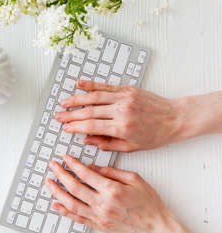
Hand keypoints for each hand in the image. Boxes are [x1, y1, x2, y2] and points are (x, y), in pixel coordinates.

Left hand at [46, 155, 177, 232]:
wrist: (155, 226)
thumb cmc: (148, 203)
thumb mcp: (134, 179)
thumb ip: (112, 172)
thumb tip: (94, 167)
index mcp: (112, 190)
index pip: (86, 174)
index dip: (73, 165)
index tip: (66, 158)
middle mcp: (103, 204)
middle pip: (75, 187)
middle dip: (61, 175)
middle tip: (52, 166)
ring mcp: (99, 217)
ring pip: (72, 204)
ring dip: (58, 192)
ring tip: (49, 183)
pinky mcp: (99, 226)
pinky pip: (77, 219)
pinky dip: (64, 212)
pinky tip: (56, 205)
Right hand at [55, 81, 181, 151]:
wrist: (174, 119)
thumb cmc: (155, 136)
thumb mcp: (131, 147)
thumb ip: (107, 144)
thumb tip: (87, 140)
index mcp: (122, 128)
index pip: (91, 126)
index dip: (75, 127)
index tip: (65, 128)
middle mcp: (121, 111)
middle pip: (89, 111)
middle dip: (70, 114)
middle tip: (58, 116)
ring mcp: (124, 98)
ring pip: (94, 97)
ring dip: (76, 99)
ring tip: (63, 102)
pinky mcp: (128, 89)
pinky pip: (106, 86)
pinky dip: (91, 85)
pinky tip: (79, 84)